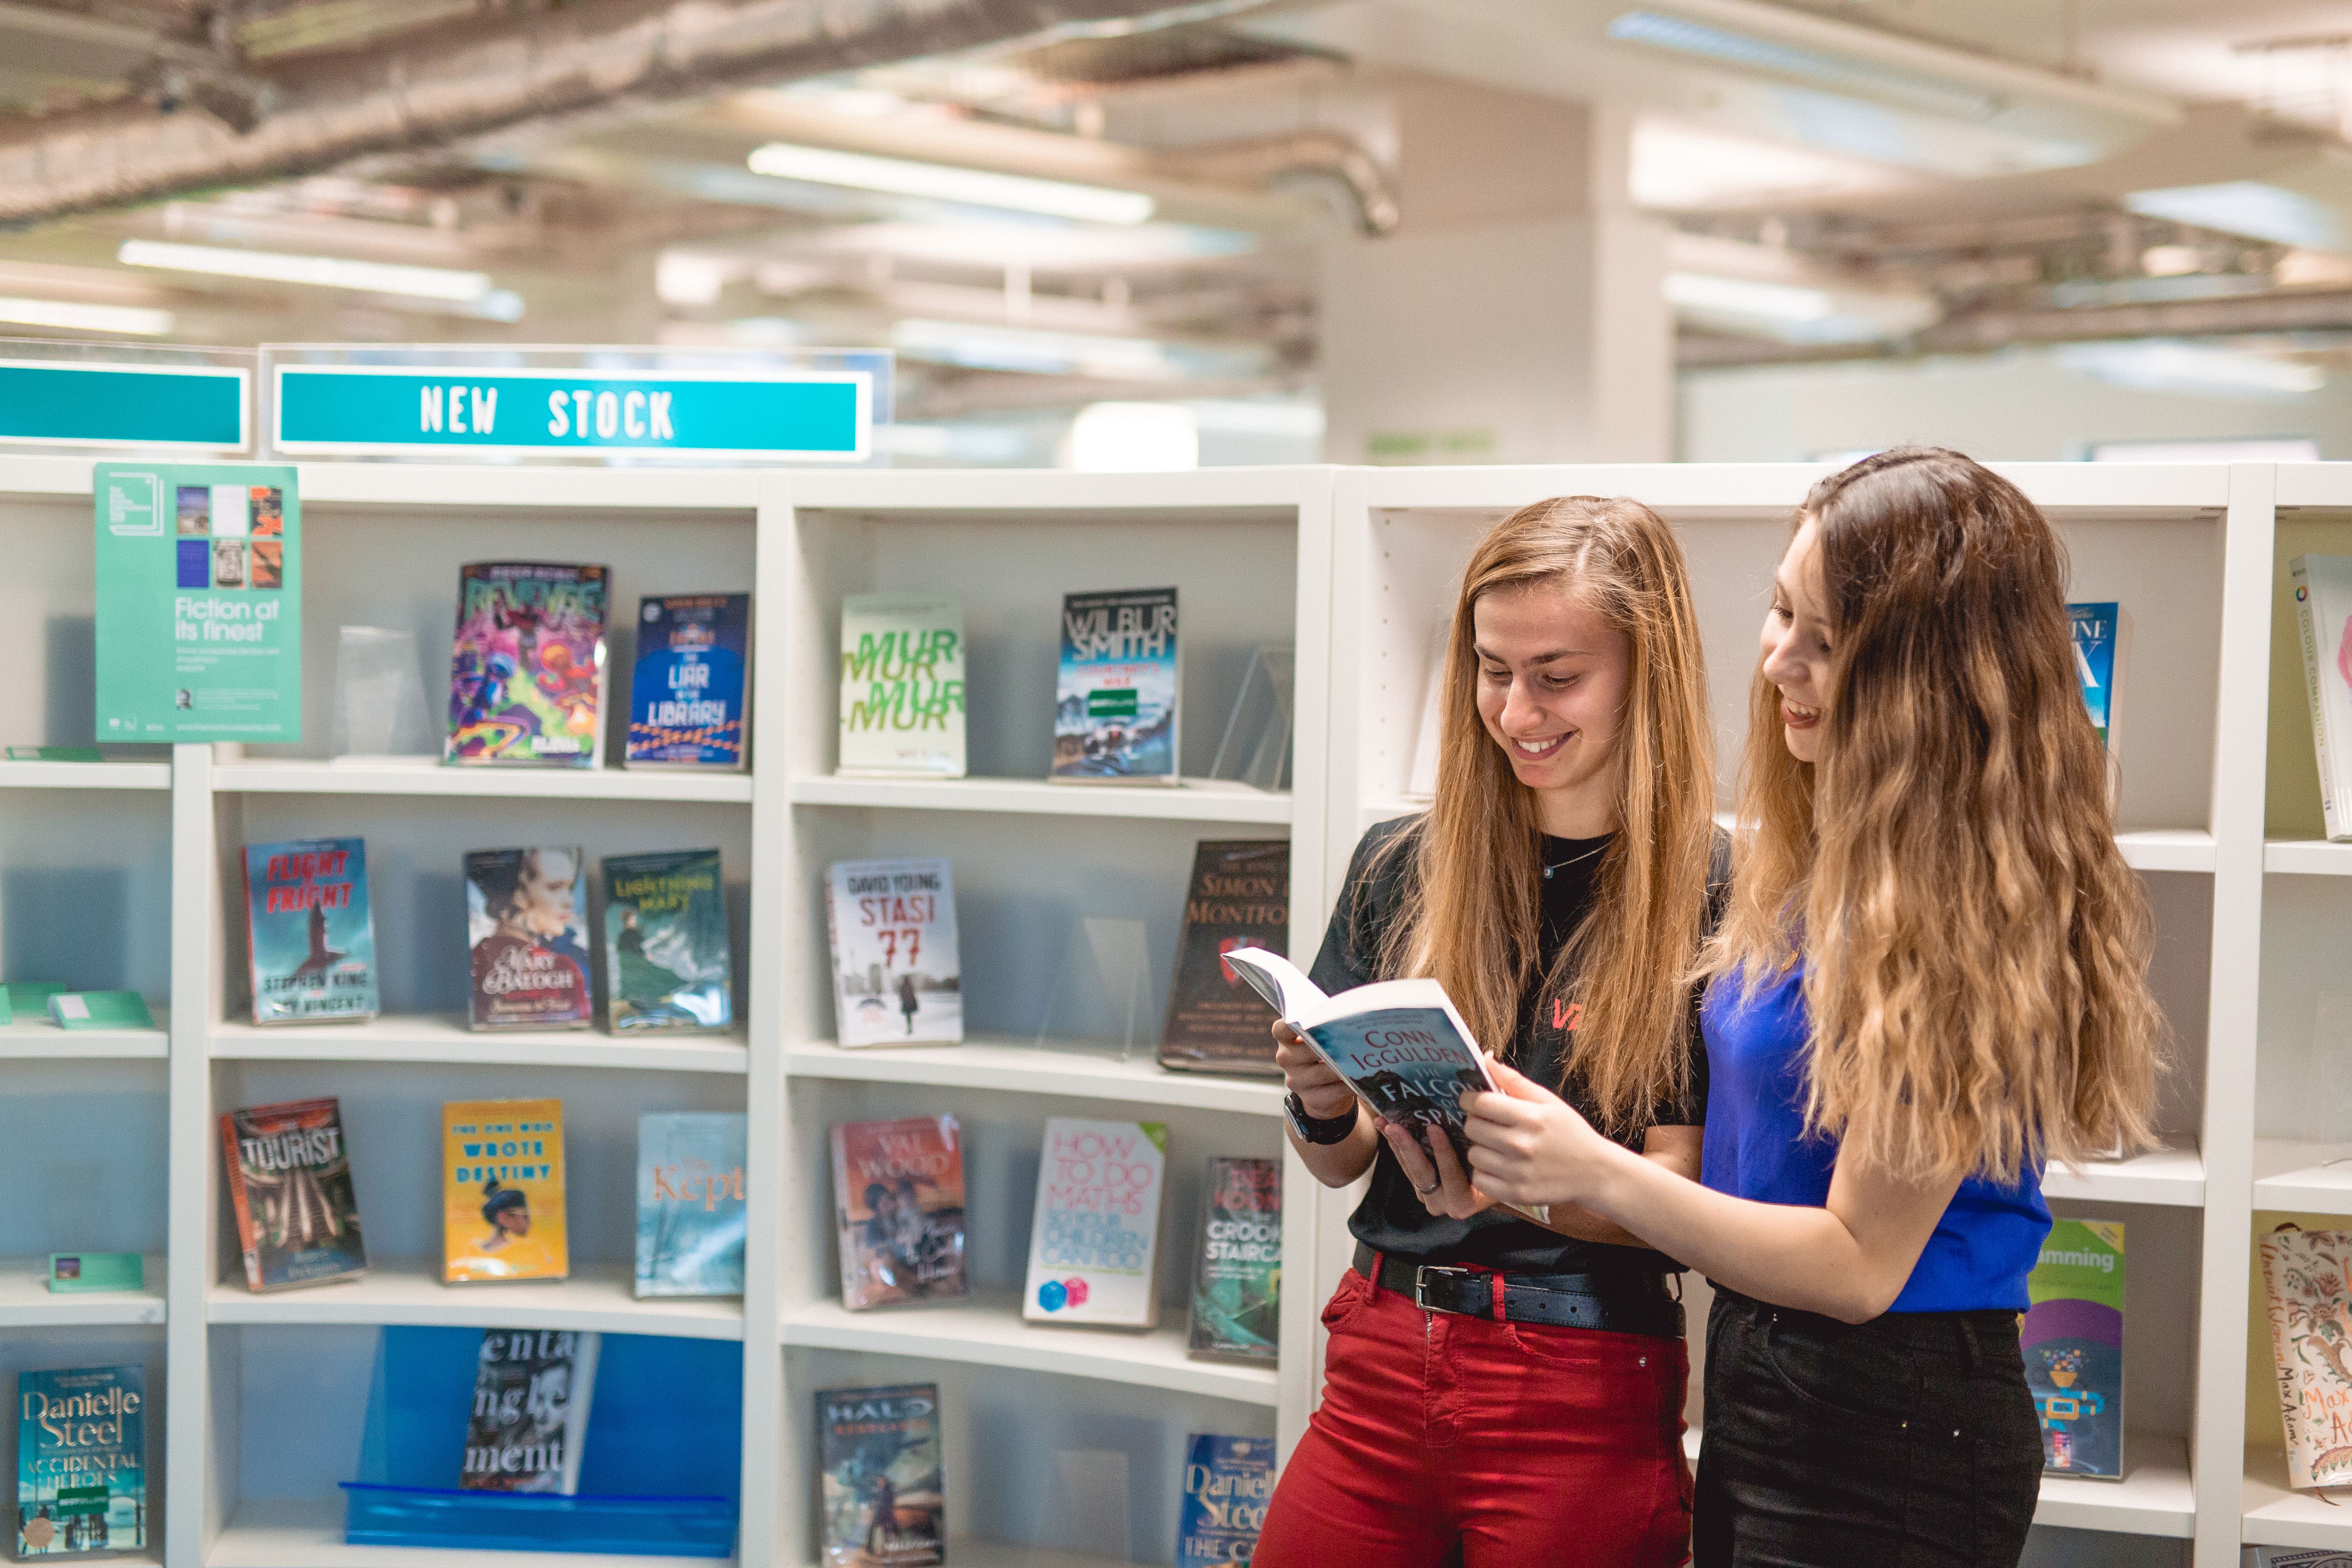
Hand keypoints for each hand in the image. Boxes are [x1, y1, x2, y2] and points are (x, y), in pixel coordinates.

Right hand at [1273, 1021, 1354, 1121]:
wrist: (1324, 1090)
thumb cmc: (1323, 1054)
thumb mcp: (1318, 1040)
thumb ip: (1323, 1028)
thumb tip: (1348, 1017)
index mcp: (1286, 1041)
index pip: (1281, 1030)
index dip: (1291, 1024)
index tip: (1307, 1020)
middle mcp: (1286, 1060)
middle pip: (1307, 1050)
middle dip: (1329, 1045)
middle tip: (1349, 1038)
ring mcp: (1297, 1081)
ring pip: (1322, 1072)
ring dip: (1342, 1067)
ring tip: (1359, 1059)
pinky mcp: (1311, 1099)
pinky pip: (1334, 1091)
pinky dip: (1349, 1085)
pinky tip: (1360, 1079)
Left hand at [1378, 1115, 1494, 1219]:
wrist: (1498, 1187)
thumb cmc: (1502, 1172)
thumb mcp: (1500, 1164)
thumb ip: (1489, 1149)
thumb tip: (1479, 1114)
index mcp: (1466, 1202)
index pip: (1452, 1178)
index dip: (1443, 1154)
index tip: (1435, 1129)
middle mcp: (1445, 1203)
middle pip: (1423, 1175)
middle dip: (1408, 1148)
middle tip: (1396, 1126)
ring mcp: (1430, 1196)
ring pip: (1410, 1170)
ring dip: (1396, 1144)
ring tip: (1385, 1122)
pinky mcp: (1420, 1187)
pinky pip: (1406, 1167)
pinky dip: (1396, 1146)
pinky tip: (1385, 1126)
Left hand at [1462, 1059, 1616, 1209]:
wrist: (1595, 1172)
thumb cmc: (1570, 1132)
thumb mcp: (1549, 1102)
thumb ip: (1515, 1081)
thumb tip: (1486, 1059)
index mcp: (1530, 1118)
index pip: (1480, 1103)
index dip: (1470, 1099)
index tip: (1471, 1100)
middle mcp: (1522, 1145)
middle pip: (1472, 1128)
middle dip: (1475, 1122)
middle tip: (1487, 1123)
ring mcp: (1518, 1172)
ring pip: (1473, 1154)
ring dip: (1480, 1147)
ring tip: (1496, 1145)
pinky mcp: (1517, 1194)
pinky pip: (1480, 1179)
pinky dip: (1484, 1172)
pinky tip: (1498, 1165)